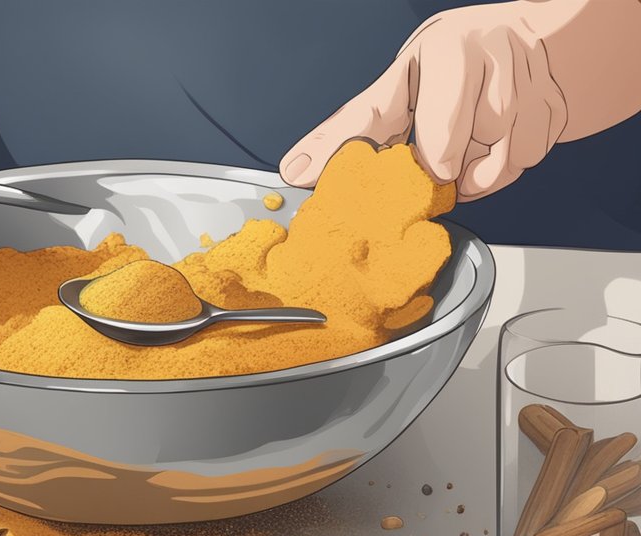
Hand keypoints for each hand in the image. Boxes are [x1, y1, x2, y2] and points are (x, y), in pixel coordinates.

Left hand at [281, 2, 577, 201]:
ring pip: (509, 157)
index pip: (445, 119)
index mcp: (451, 49)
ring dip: (481, 170)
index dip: (436, 154)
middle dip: (453, 165)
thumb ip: (346, 133)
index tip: (430, 174)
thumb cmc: (442, 71)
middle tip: (438, 164)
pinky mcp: (555, 108)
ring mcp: (533, 82)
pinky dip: (506, 169)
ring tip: (464, 154)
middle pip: (479, 141)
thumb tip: (294, 171)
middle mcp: (498, 58)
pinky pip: (529, 160)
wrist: (510, 46)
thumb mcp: (393, 91)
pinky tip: (491, 151)